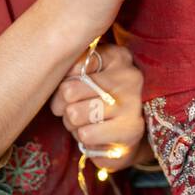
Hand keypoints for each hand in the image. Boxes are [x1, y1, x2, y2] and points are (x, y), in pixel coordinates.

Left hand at [49, 42, 148, 174]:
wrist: (135, 128)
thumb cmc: (106, 96)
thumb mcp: (95, 71)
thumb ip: (75, 65)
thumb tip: (59, 78)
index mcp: (118, 57)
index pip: (72, 66)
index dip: (63, 82)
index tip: (72, 88)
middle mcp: (129, 77)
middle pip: (68, 91)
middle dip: (63, 105)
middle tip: (73, 108)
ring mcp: (131, 104)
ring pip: (74, 115)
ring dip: (73, 123)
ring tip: (86, 121)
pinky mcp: (130, 130)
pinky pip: (86, 135)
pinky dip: (85, 137)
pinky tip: (96, 133)